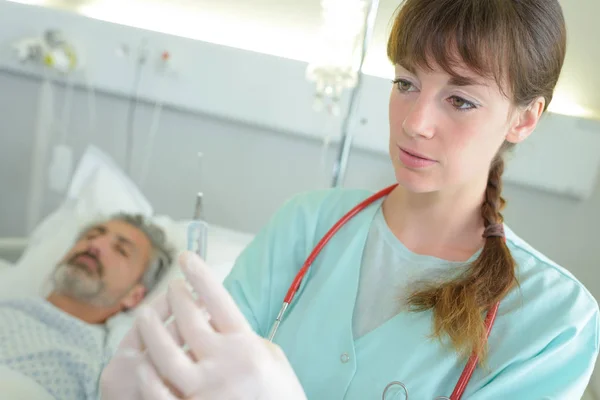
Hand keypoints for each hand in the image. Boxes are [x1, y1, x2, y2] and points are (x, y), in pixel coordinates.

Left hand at [100, 251, 306, 399]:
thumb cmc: (280, 394)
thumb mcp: (274, 359)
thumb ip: (246, 338)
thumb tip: (220, 318)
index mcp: (247, 346)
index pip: (219, 300)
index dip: (200, 276)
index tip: (186, 258)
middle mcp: (224, 364)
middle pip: (189, 320)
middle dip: (176, 297)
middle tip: (171, 285)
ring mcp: (204, 390)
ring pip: (166, 354)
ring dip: (152, 330)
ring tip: (144, 313)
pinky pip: (159, 392)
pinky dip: (149, 376)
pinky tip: (142, 360)